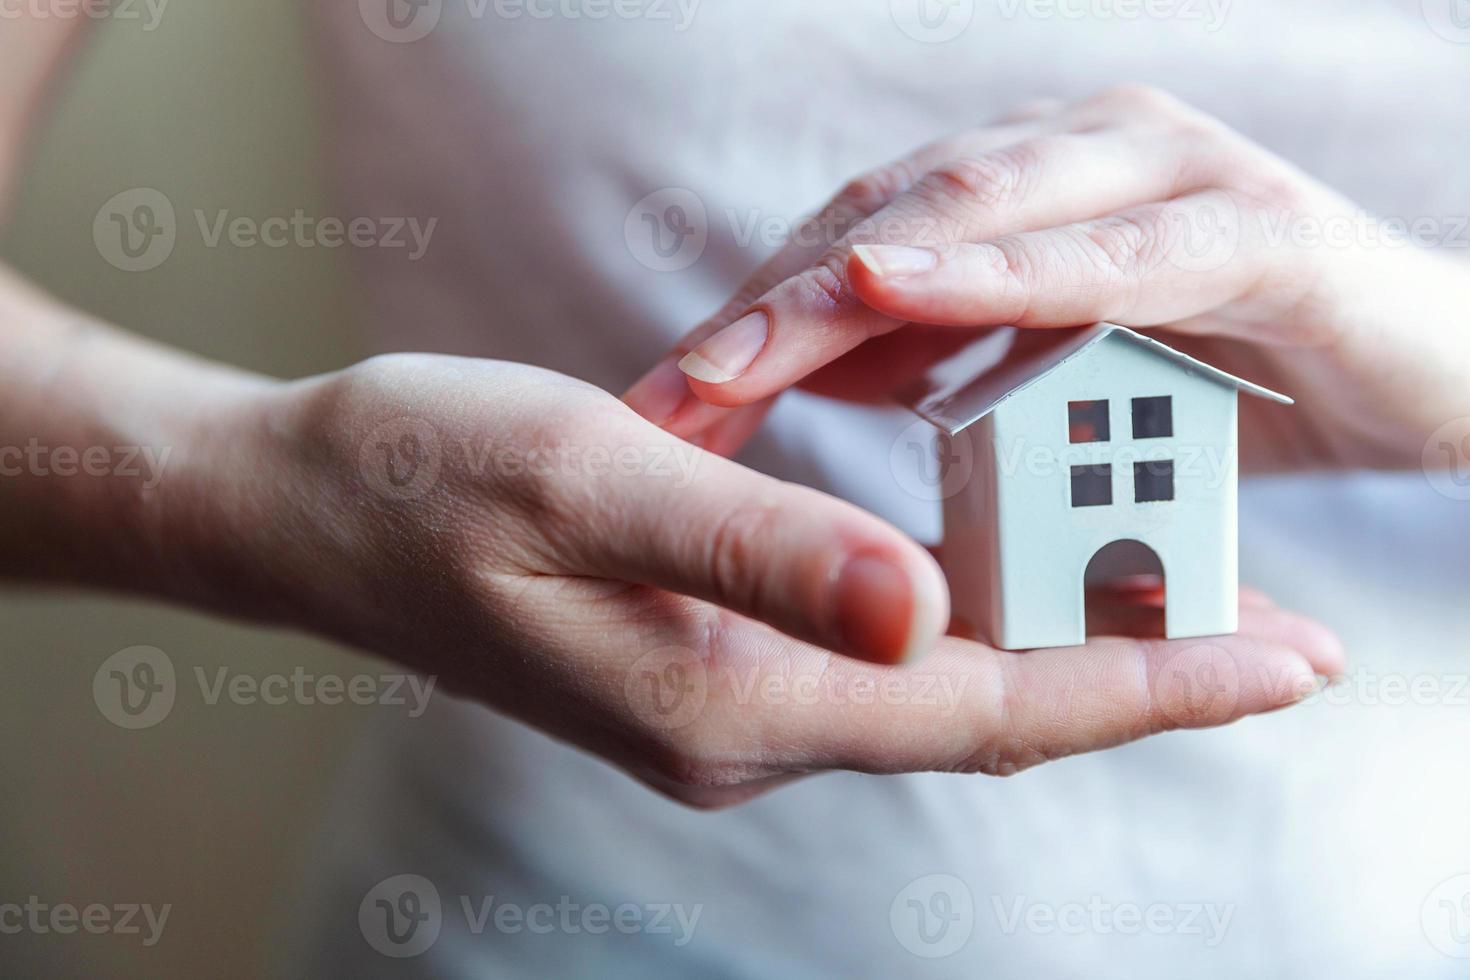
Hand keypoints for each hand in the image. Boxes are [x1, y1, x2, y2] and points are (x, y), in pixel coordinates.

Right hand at [161, 354, 1341, 806]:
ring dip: (1058, 644)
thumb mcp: (592, 475)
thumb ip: (762, 545)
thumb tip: (922, 608)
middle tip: (1279, 629)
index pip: (988, 706)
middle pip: (985, 712)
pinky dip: (962, 620)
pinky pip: (870, 658)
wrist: (312, 506)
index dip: (1150, 682)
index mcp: (728, 694)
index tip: (1288, 658)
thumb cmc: (429, 476)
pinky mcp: (704, 662)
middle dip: (1138, 670)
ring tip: (1176, 588)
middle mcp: (741, 728)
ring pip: (934, 688)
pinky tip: (1005, 572)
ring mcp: (722, 704)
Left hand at [625, 85, 1469, 470]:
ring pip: (984, 210)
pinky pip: (1124, 251)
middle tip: (674, 388)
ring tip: (757, 342)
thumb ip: (940, 356)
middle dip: (772, 306)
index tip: (659, 401)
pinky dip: (1014, 273)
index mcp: (1021, 195)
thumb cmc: (1220, 380)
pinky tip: (912, 291)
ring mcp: (1169, 175)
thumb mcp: (1047, 380)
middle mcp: (1078, 159)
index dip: (751, 316)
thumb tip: (808, 369)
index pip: (854, 243)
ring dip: (859, 278)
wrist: (1413, 384)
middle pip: (890, 219)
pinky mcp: (1259, 229)